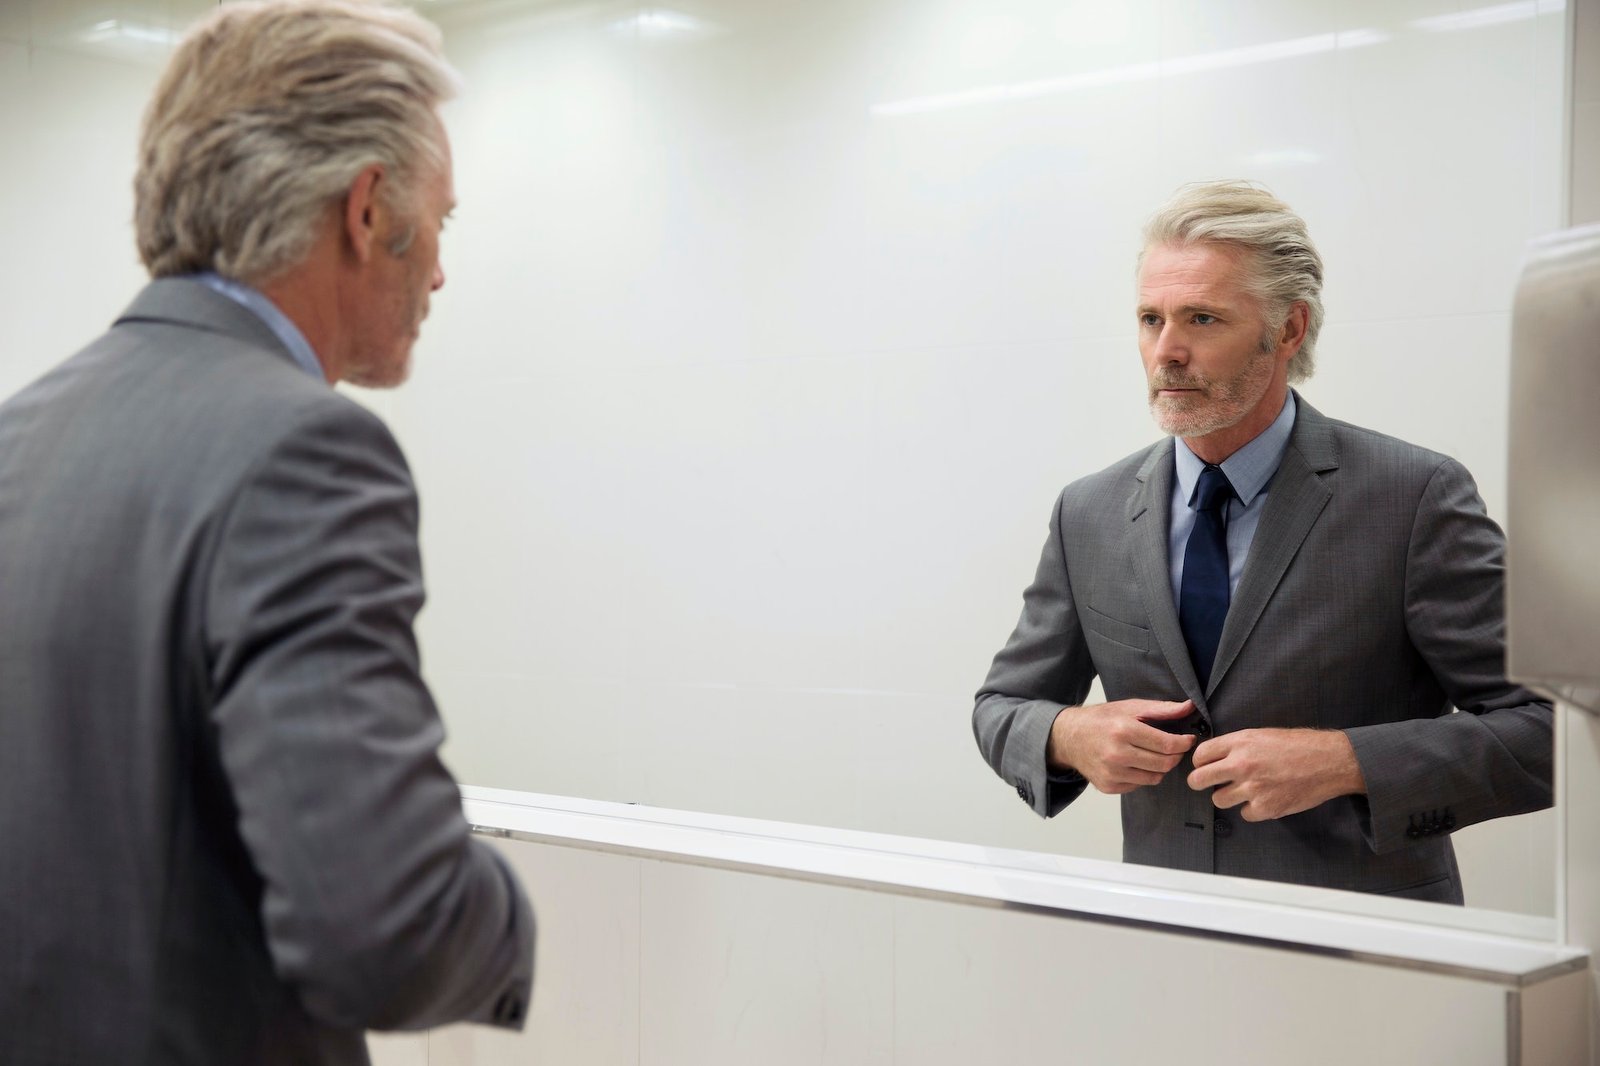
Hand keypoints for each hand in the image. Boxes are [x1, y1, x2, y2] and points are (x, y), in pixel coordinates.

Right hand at [1048, 699, 1196, 794]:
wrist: (1069, 737)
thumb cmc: (1101, 720)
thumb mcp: (1130, 707)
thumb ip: (1162, 709)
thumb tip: (1190, 707)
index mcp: (1123, 730)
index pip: (1167, 744)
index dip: (1184, 743)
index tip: (1188, 739)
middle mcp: (1116, 754)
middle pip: (1164, 763)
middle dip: (1176, 756)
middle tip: (1175, 747)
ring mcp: (1111, 773)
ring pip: (1155, 777)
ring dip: (1160, 766)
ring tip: (1153, 753)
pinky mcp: (1108, 786)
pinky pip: (1139, 784)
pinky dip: (1143, 774)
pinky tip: (1135, 763)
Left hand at [1187, 728, 1365, 820]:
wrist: (1330, 761)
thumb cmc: (1300, 745)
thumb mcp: (1263, 734)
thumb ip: (1237, 745)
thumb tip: (1216, 756)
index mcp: (1240, 742)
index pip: (1200, 755)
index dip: (1199, 762)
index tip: (1203, 766)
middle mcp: (1242, 765)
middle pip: (1198, 780)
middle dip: (1199, 782)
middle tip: (1206, 783)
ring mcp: (1253, 788)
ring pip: (1218, 800)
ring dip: (1227, 797)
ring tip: (1242, 790)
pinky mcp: (1266, 808)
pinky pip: (1244, 814)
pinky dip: (1251, 809)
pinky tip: (1263, 799)